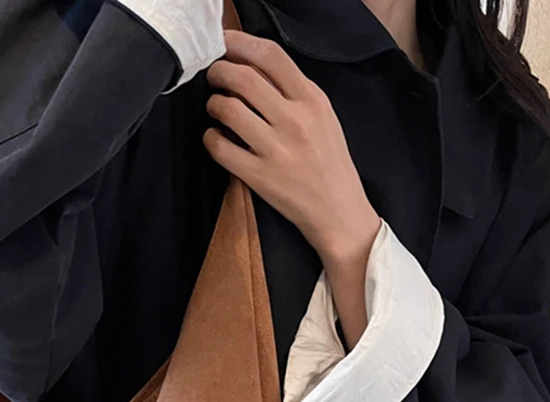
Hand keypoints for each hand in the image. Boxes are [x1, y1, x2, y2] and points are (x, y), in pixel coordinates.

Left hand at [204, 30, 380, 271]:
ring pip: (228, 110)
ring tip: (215, 108)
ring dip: (213, 104)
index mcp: (312, 100)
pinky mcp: (260, 177)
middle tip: (213, 77)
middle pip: (244, 79)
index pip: (272, 57)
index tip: (224, 42)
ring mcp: (276, 150)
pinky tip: (215, 138)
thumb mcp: (322, 116)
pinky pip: (221, 148)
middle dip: (219, 72)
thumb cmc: (328, 161)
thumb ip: (293, 90)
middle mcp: (294, 120)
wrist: (339, 211)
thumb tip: (252, 65)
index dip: (241, 44)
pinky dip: (210, 138)